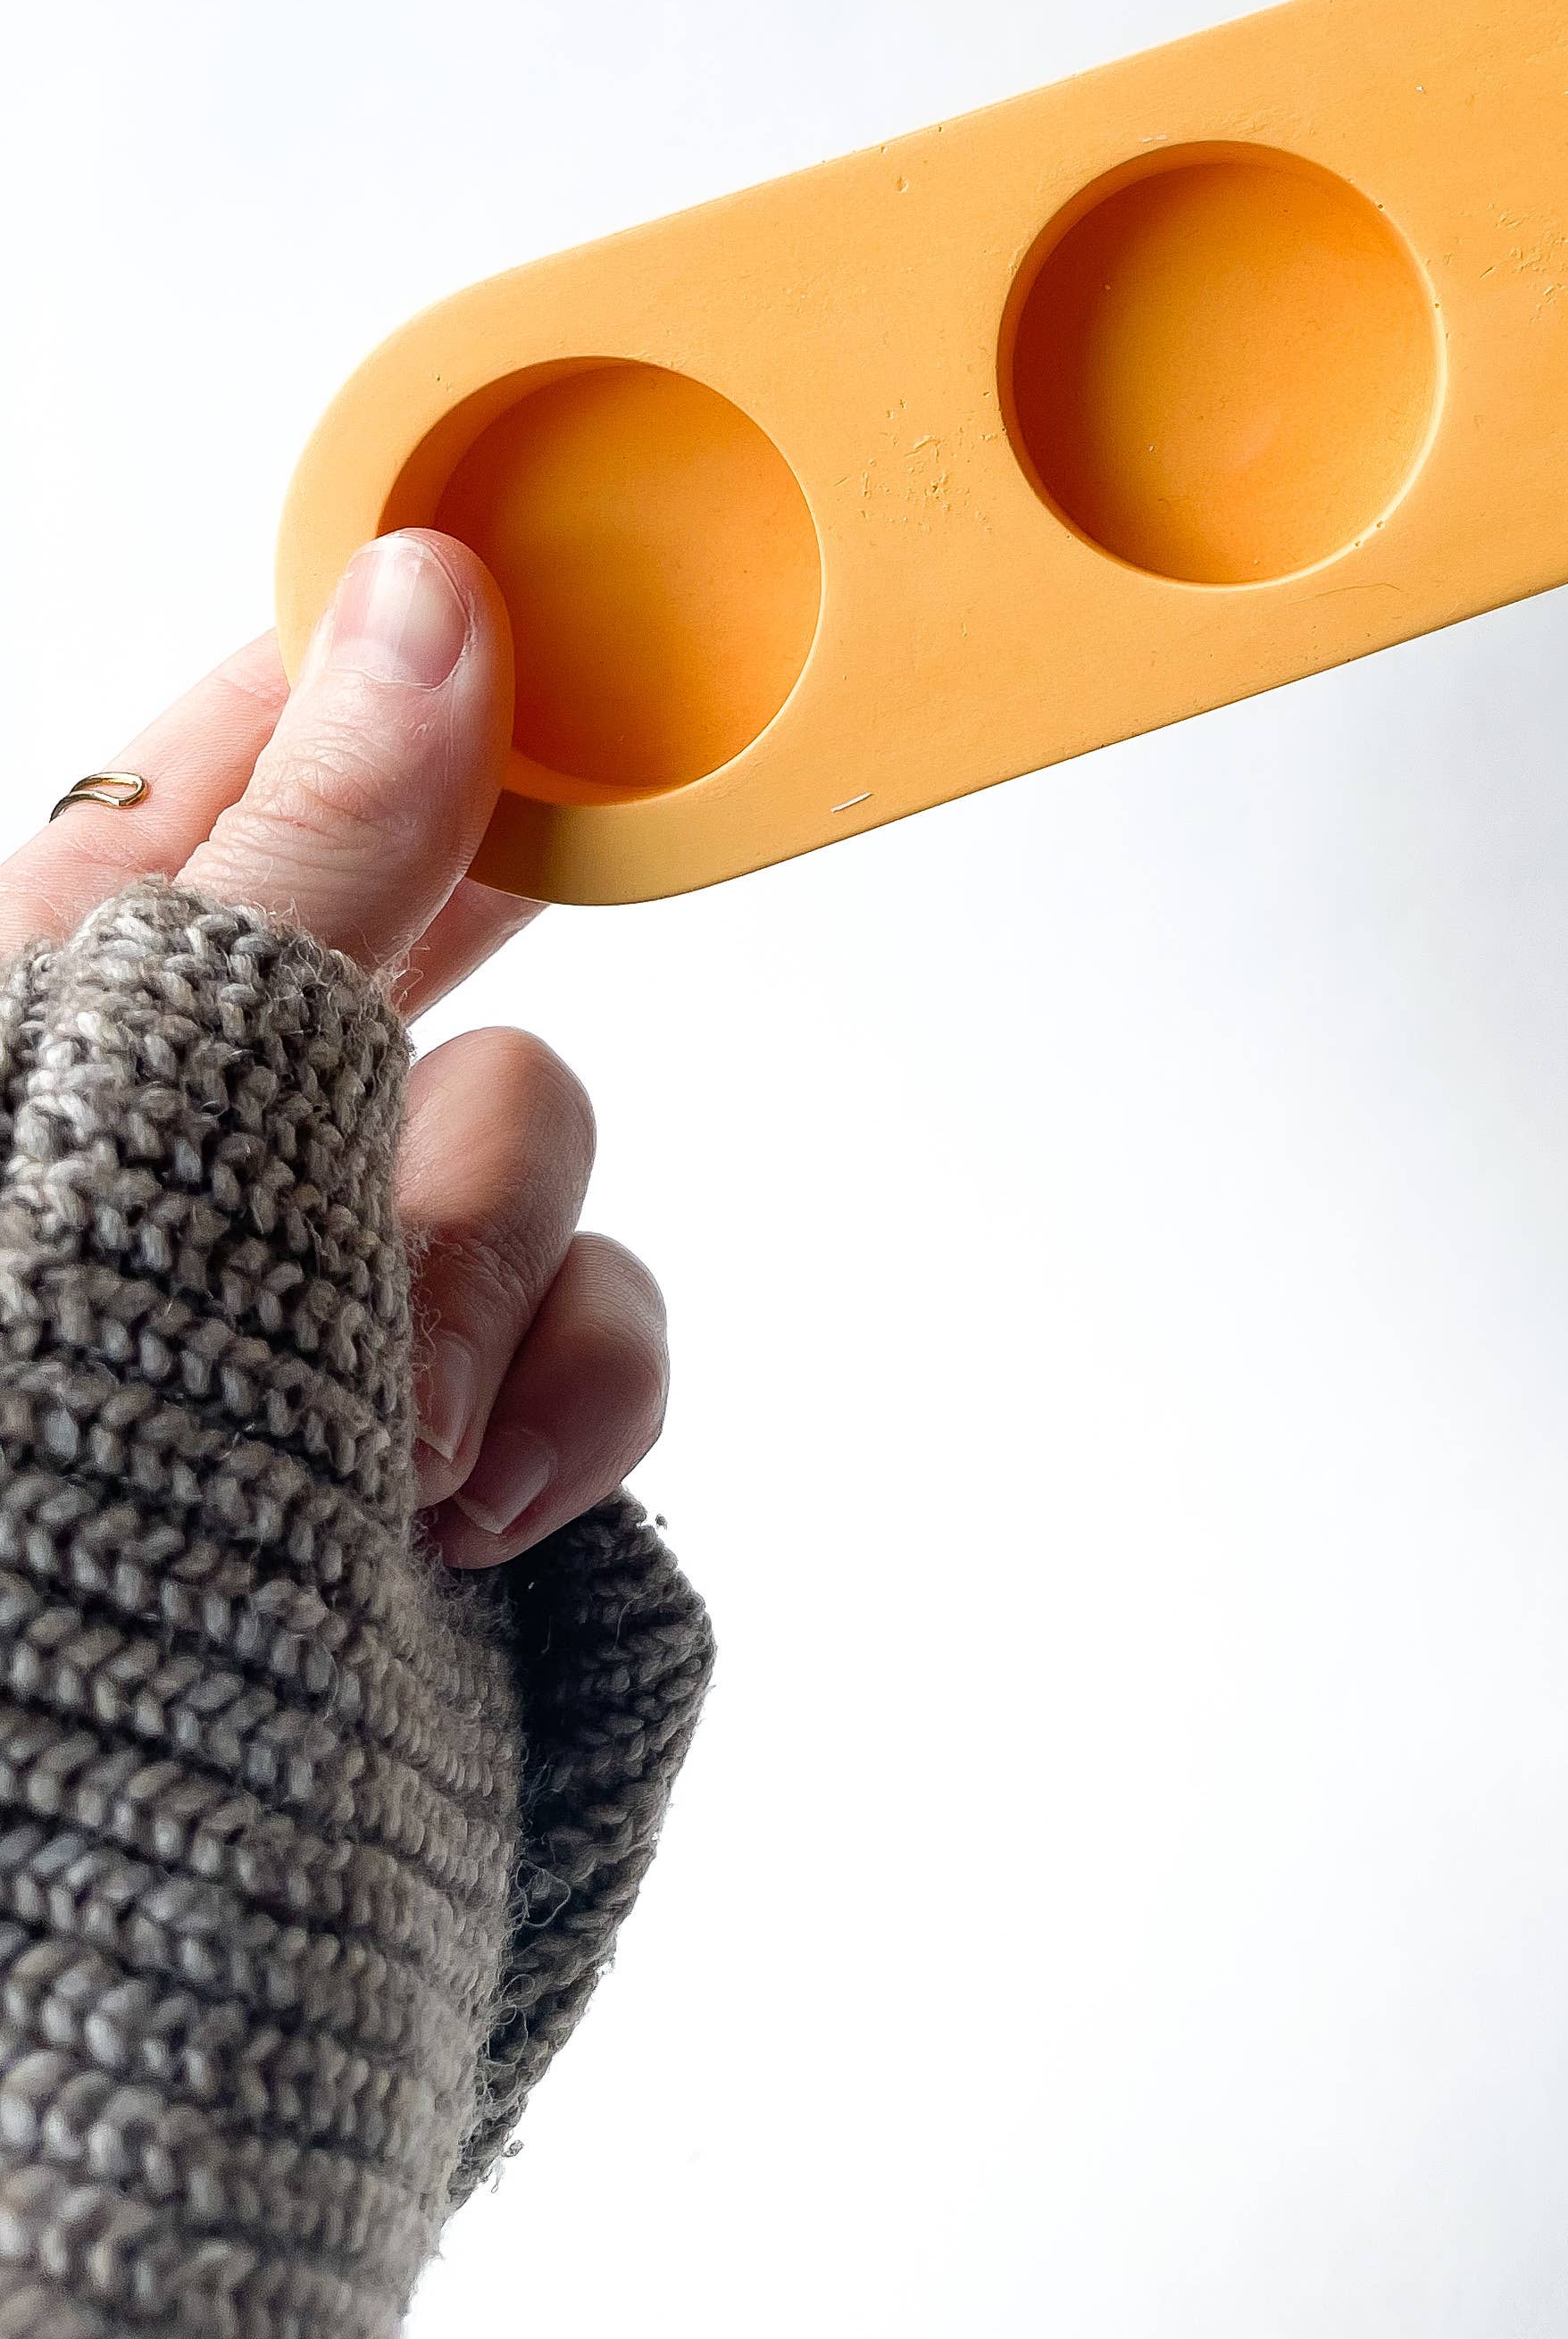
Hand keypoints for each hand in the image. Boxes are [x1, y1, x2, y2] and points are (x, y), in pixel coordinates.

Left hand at [0, 531, 669, 1568]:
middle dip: (463, 1007)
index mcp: (69, 987)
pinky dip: (567, 1406)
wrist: (29, 1880)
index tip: (542, 615)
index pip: (256, 732)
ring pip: (532, 1125)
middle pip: (432, 916)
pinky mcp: (460, 1428)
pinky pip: (604, 1324)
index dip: (406, 661)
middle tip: (474, 989)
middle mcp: (200, 1114)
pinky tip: (459, 1510)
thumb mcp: (120, 1100)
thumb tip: (426, 594)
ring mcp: (332, 1276)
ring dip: (478, 1276)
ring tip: (376, 1433)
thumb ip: (306, 847)